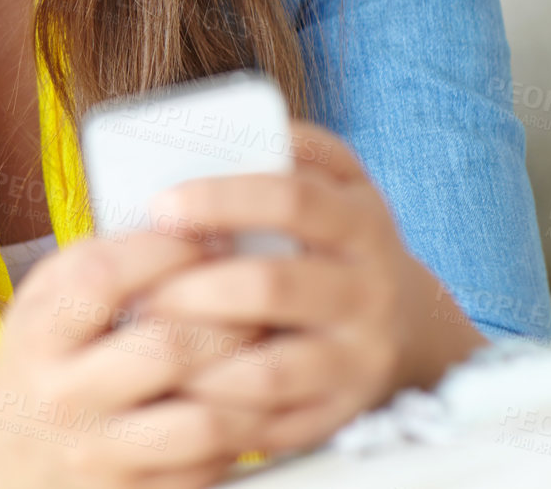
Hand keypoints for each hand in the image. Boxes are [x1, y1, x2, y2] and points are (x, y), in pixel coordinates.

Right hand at [0, 232, 271, 488]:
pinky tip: (246, 400)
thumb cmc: (39, 365)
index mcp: (39, 336)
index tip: (202, 238)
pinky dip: (243, 429)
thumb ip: (94, 262)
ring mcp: (105, 453)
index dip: (163, 250)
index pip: (101, 278)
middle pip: (168, 348)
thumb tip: (183, 229)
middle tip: (255, 295)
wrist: (8, 463)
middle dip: (228, 314)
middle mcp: (67, 397)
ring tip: (263, 351)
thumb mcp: (41, 303)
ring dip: (250, 380)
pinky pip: (215, 464)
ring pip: (205, 419)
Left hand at [140, 121, 485, 454]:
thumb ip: (290, 151)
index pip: (293, 198)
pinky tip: (179, 388)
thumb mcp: (335, 184)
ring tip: (148, 336)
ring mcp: (359, 357)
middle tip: (140, 287)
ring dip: (199, 352)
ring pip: (271, 367)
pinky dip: (221, 407)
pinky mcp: (344, 410)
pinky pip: (275, 421)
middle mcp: (369, 291)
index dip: (223, 199)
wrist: (410, 328)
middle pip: (272, 286)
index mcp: (360, 221)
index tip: (161, 204)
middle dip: (193, 286)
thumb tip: (207, 130)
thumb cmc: (338, 242)